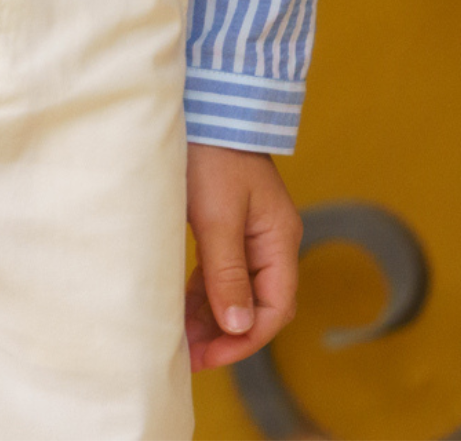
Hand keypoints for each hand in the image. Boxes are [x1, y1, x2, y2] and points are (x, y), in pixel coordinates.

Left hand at [184, 143, 301, 370]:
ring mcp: (250, 231)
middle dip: (226, 333)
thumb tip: (239, 327)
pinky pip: (221, 271)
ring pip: (237, 290)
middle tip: (188, 355)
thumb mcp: (217, 216)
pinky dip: (204, 293)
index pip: (274, 307)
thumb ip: (228, 273)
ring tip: (180, 339)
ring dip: (212, 317)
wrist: (203, 104)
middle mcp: (271, 240)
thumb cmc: (212, 154)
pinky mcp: (227, 222)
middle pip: (258, 304)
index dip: (244, 338)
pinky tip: (182, 307)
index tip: (208, 356)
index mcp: (280, 239)